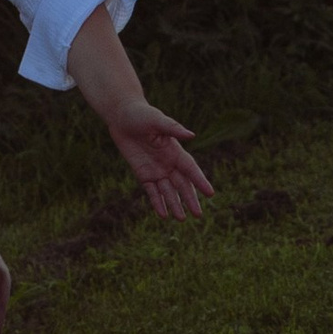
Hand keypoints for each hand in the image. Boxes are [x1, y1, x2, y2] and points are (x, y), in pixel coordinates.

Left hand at [107, 98, 212, 218]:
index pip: (191, 169)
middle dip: (190, 199)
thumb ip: (173, 128)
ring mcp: (156, 170)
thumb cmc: (141, 114)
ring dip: (175, 205)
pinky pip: (152, 192)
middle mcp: (169, 163)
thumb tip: (191, 136)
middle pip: (182, 184)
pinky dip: (157, 203)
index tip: (210, 193)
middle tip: (198, 215)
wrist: (122, 117)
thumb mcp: (157, 120)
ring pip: (168, 191)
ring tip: (182, 219)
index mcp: (175, 150)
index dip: (200, 181)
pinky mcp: (143, 174)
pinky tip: (163, 215)